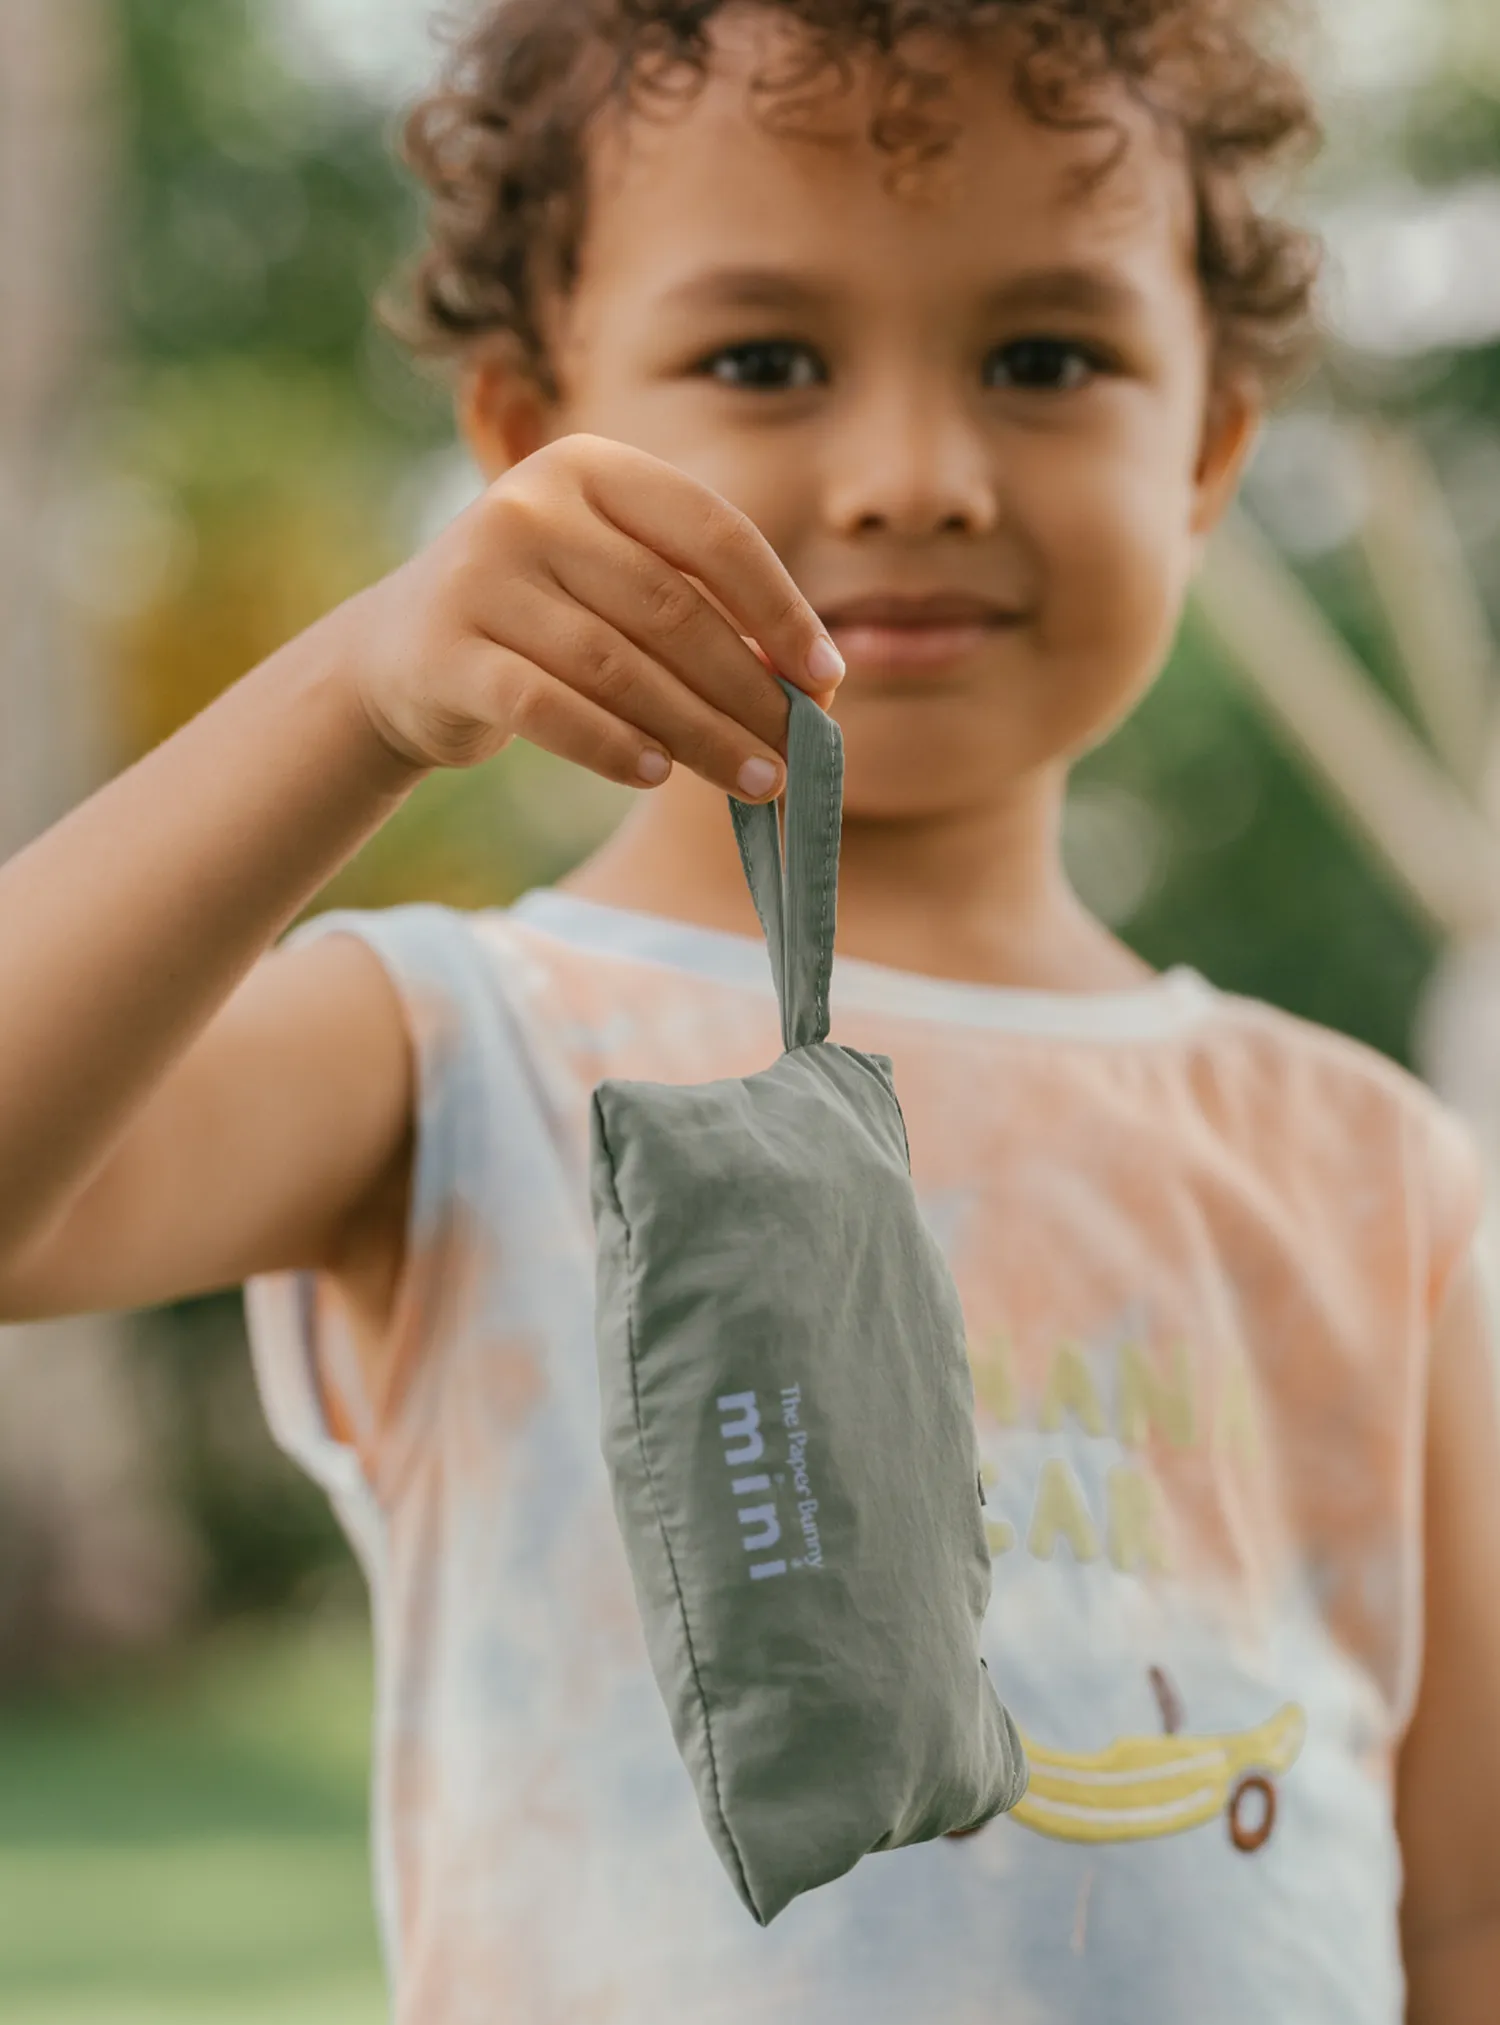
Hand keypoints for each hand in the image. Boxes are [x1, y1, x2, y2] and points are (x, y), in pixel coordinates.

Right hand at [345, 433, 842, 800]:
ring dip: (698, 733)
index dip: (780, 609)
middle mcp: (530, 505)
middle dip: (746, 690)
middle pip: (670, 609)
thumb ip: (697, 609)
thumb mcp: (612, 582)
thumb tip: (808, 683)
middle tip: (798, 752)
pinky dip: (611, 746)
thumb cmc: (540, 621)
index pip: (712, 532)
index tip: (828, 677)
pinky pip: (548, 707)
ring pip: (617, 666)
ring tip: (756, 779)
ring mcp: (479, 574)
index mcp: (591, 467)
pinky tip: (658, 776)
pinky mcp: (445, 650)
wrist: (398, 657)